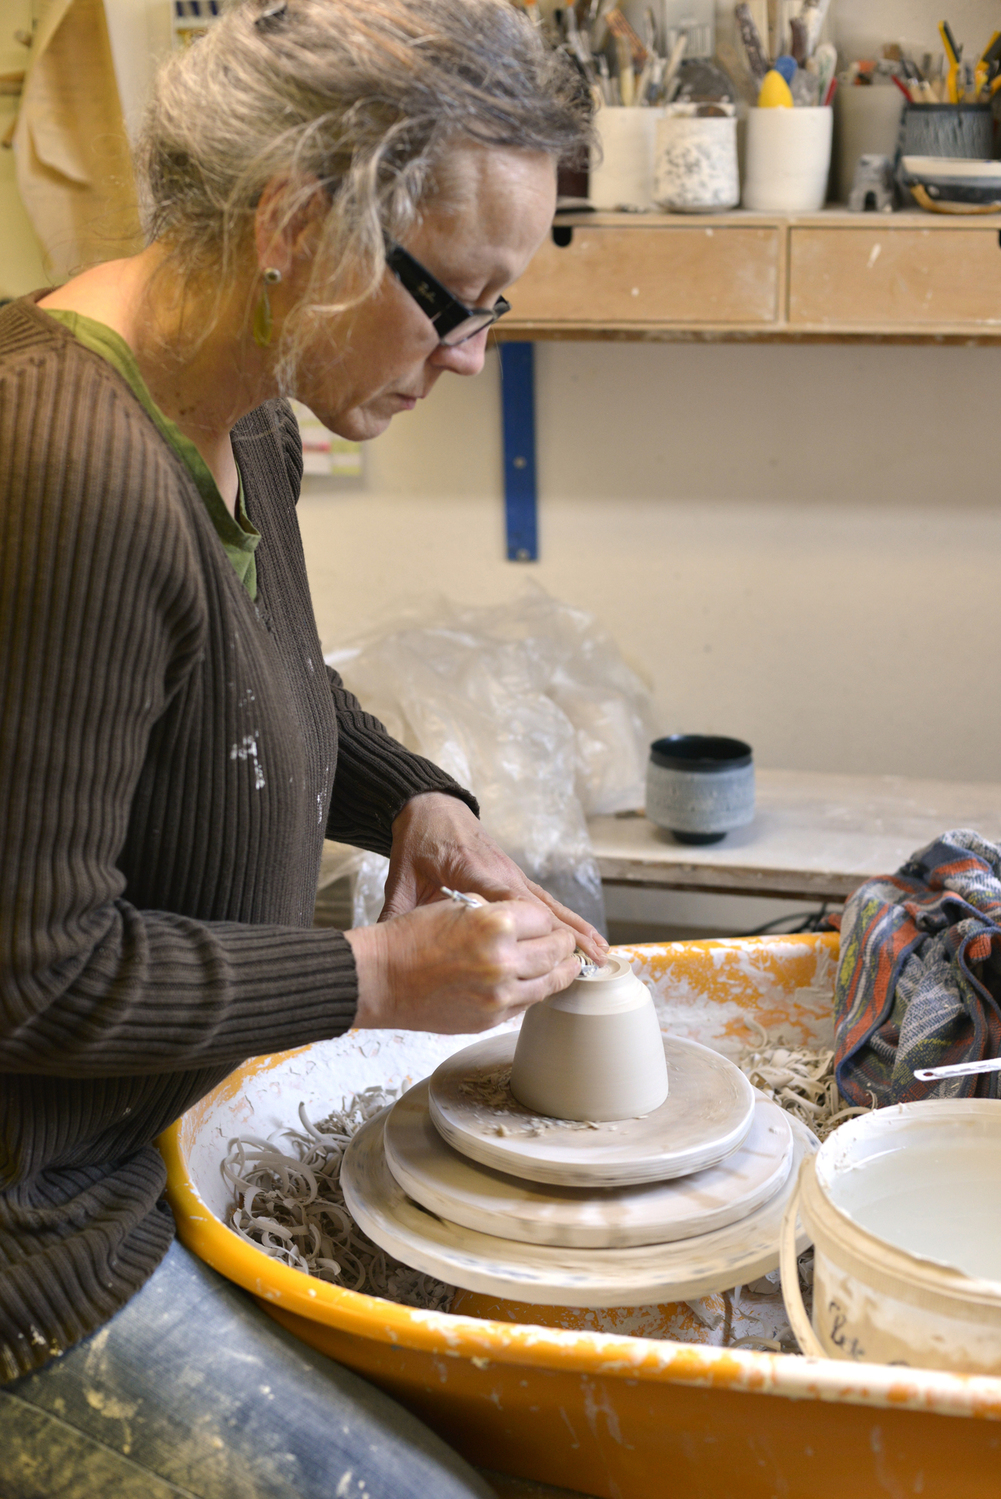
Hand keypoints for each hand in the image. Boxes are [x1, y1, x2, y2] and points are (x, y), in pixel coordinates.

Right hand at [346, 895, 579, 1032]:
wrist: (379, 979)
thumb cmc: (410, 939)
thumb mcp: (458, 908)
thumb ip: (497, 914)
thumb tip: (529, 922)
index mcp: (495, 923)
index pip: (544, 918)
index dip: (543, 920)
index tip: (542, 922)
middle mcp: (503, 959)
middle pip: (556, 950)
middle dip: (563, 944)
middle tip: (565, 943)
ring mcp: (499, 994)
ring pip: (550, 982)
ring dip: (561, 971)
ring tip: (569, 965)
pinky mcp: (491, 1018)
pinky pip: (528, 1002)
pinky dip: (536, 991)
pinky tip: (537, 983)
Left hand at [381, 792, 607, 964]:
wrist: (430, 805)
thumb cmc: (418, 840)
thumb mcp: (401, 877)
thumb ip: (396, 912)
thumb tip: (382, 946)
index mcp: (475, 872)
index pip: (512, 903)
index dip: (537, 927)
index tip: (558, 951)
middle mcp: (503, 873)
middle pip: (544, 907)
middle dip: (572, 934)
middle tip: (598, 960)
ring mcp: (512, 874)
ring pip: (551, 905)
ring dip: (577, 928)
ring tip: (604, 953)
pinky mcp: (513, 876)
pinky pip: (544, 902)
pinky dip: (567, 920)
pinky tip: (584, 937)